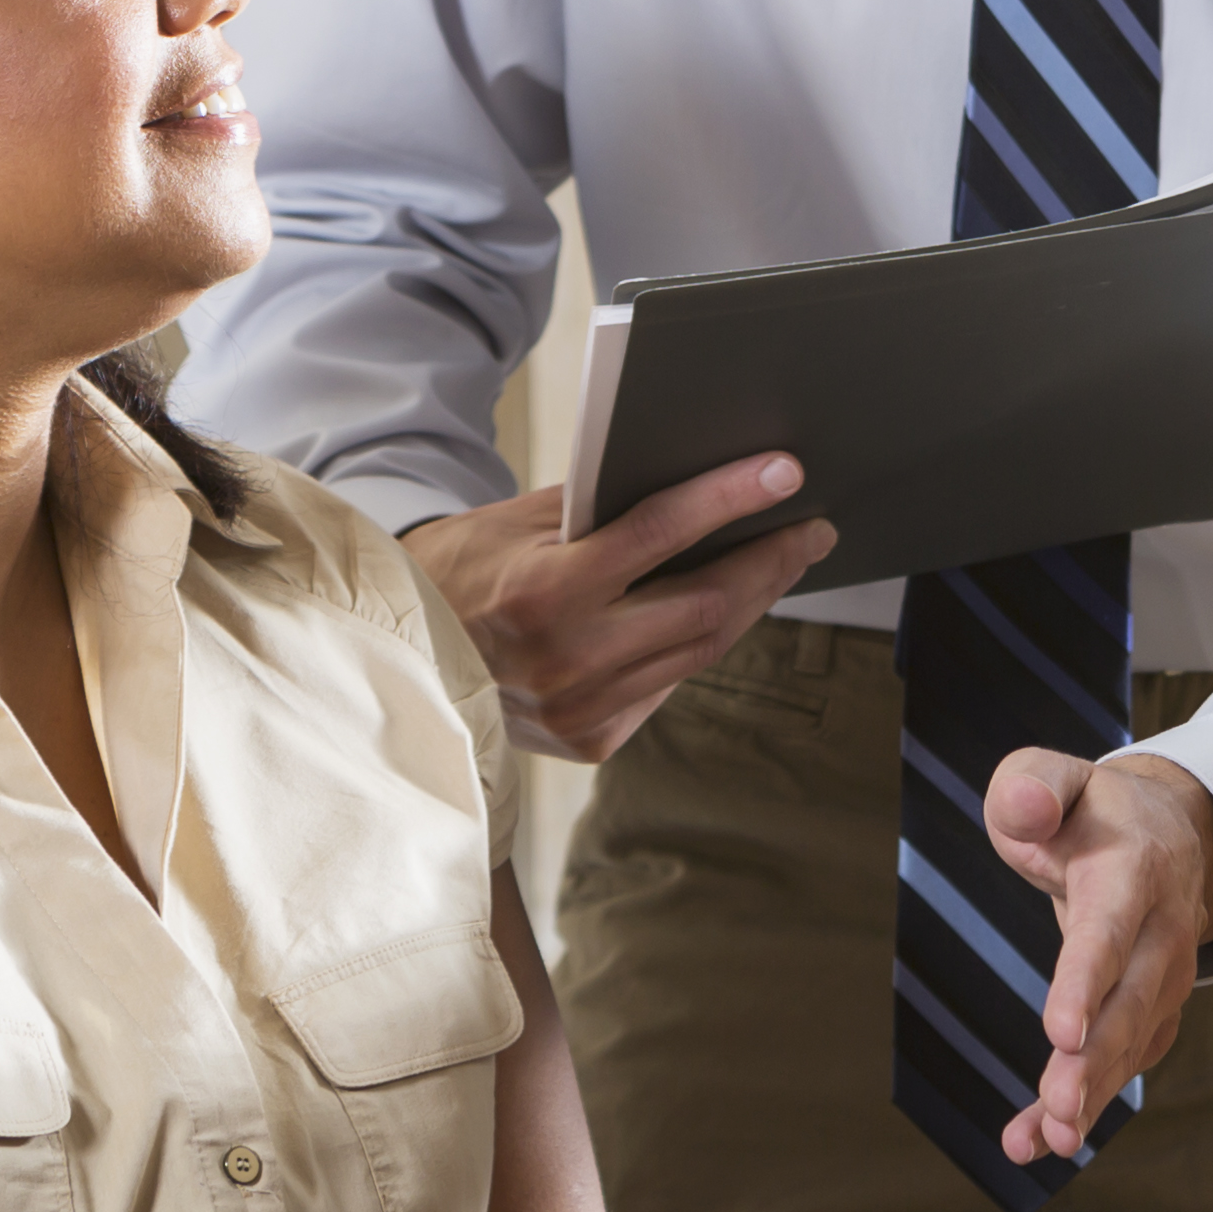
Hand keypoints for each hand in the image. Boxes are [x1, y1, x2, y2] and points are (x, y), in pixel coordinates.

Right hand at [406, 459, 840, 763]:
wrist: (400, 657)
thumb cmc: (461, 570)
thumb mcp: (520, 522)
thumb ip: (602, 508)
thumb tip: (697, 480)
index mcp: (542, 594)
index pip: (658, 535)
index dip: (728, 499)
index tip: (785, 472)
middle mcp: (566, 661)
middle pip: (703, 607)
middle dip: (768, 561)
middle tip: (812, 527)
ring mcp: (580, 709)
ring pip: (698, 652)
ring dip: (750, 603)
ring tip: (784, 561)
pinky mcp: (590, 739)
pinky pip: (668, 683)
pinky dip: (700, 643)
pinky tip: (726, 609)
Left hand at [979, 749, 1212, 1162]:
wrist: (1164, 835)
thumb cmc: (1088, 812)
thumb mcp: (1050, 778)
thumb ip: (1030, 785)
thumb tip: (1025, 811)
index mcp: (1134, 870)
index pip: (1109, 929)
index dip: (1086, 981)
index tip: (1060, 1033)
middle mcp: (1162, 930)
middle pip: (1132, 1002)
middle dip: (1096, 1059)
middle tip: (1059, 1106)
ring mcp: (1165, 978)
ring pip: (1131, 1044)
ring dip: (1092, 1095)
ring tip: (1047, 1140)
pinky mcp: (1153, 1013)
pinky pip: (1122, 1065)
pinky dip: (1085, 1105)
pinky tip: (1037, 1140)